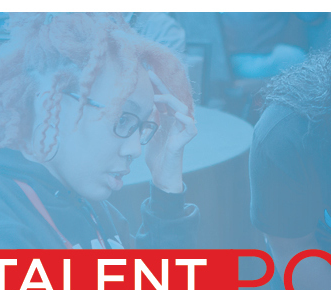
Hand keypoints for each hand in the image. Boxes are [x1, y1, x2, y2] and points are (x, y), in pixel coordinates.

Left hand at [146, 68, 194, 193]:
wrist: (160, 176)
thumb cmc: (155, 156)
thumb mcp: (147, 133)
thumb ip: (147, 119)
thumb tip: (139, 106)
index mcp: (167, 119)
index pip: (163, 98)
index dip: (156, 85)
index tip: (147, 72)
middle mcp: (176, 122)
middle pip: (173, 99)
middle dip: (162, 86)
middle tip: (150, 74)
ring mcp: (181, 131)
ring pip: (184, 109)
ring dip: (171, 102)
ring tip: (157, 99)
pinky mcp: (184, 142)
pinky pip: (191, 128)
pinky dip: (186, 120)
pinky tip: (177, 115)